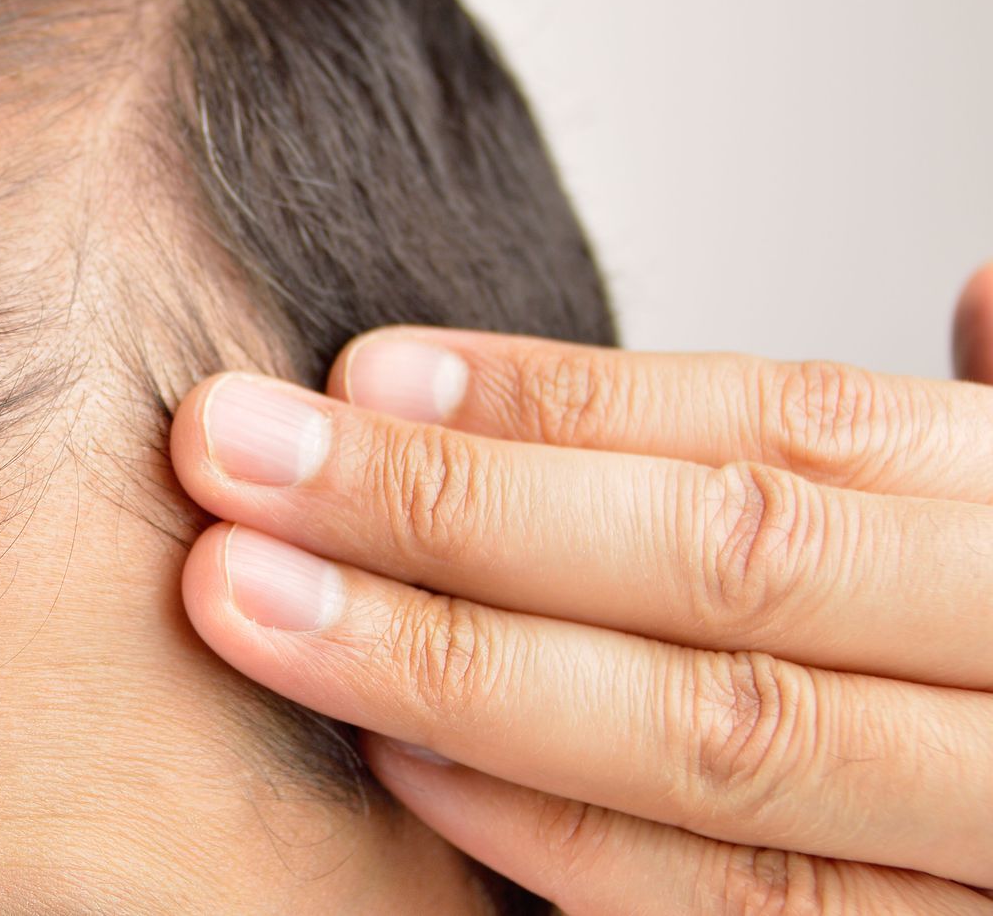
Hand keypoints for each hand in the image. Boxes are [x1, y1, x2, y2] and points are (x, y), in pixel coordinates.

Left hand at [172, 266, 992, 911]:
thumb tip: (981, 295)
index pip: (781, 441)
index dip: (559, 404)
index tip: (361, 370)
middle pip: (723, 582)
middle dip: (451, 520)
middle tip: (228, 458)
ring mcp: (990, 839)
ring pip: (725, 759)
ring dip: (464, 679)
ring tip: (258, 607)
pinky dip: (565, 848)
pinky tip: (406, 772)